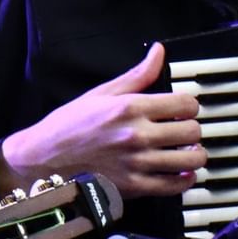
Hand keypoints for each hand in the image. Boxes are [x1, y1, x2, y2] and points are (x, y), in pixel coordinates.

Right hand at [0, 42, 203, 197]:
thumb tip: (158, 51)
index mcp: (130, 108)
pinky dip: (185, 178)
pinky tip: (180, 171)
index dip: (189, 104)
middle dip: (192, 128)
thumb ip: (136, 75)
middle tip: (183, 129)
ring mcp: (137, 164)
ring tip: (185, 150)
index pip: (186, 103)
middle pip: (193, 131)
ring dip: (193, 153)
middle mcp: (137, 136)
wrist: (43, 161)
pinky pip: (176, 185)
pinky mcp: (134, 187)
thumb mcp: (100, 93)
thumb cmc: (68, 126)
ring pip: (191, 158)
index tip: (183, 108)